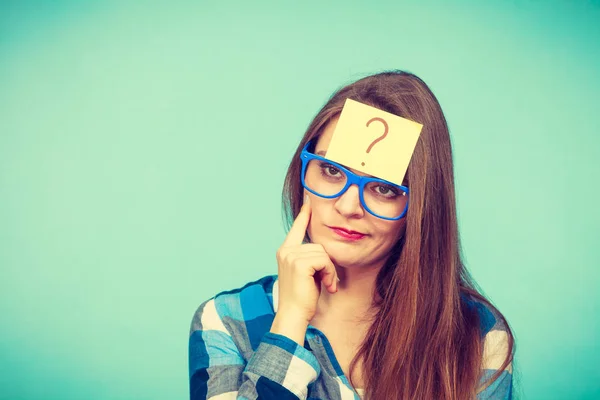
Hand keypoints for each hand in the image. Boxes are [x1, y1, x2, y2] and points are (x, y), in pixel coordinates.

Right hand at [275, 194, 338, 323]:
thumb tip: (322, 249)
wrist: (294, 314)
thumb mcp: (306, 273)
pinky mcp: (299, 263)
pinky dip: (330, 274)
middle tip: (326, 282)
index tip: (309, 199)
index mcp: (285, 251)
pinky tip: (326, 286)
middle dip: (327, 264)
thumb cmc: (302, 298)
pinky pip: (325, 260)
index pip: (297, 228)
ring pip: (323, 253)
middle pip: (318, 245)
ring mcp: (291, 256)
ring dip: (330, 271)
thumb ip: (310, 258)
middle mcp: (286, 251)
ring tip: (325, 285)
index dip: (304, 214)